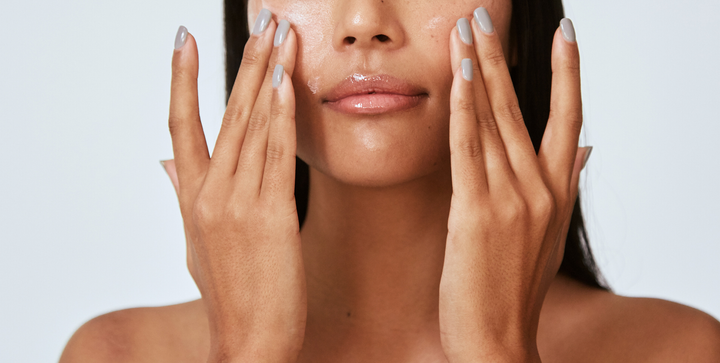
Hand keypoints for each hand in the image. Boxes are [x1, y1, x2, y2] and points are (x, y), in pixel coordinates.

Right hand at [167, 14, 304, 362]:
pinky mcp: (271, 217)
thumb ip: (182, 195)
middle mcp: (209, 194)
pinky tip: (285, 84)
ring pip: (252, 126)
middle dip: (246, 63)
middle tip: (261, 22)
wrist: (249, 341)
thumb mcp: (195, 242)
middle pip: (226, 113)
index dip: (182, 79)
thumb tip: (164, 161)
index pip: (180, 124)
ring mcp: (237, 204)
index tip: (183, 40)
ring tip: (279, 36)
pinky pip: (276, 156)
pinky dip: (280, 117)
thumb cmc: (229, 293)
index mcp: (191, 198)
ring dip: (267, 76)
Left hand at [439, 10, 588, 362]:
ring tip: (467, 31)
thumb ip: (568, 183)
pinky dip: (465, 110)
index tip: (566, 33)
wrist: (497, 339)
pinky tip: (461, 77)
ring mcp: (511, 199)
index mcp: (558, 192)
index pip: (570, 118)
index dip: (567, 73)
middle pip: (523, 108)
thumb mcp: (550, 233)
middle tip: (486, 17)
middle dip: (505, 57)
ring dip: (481, 70)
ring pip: (494, 121)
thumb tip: (589, 146)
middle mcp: (540, 189)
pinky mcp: (476, 213)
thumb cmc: (516, 287)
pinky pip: (469, 150)